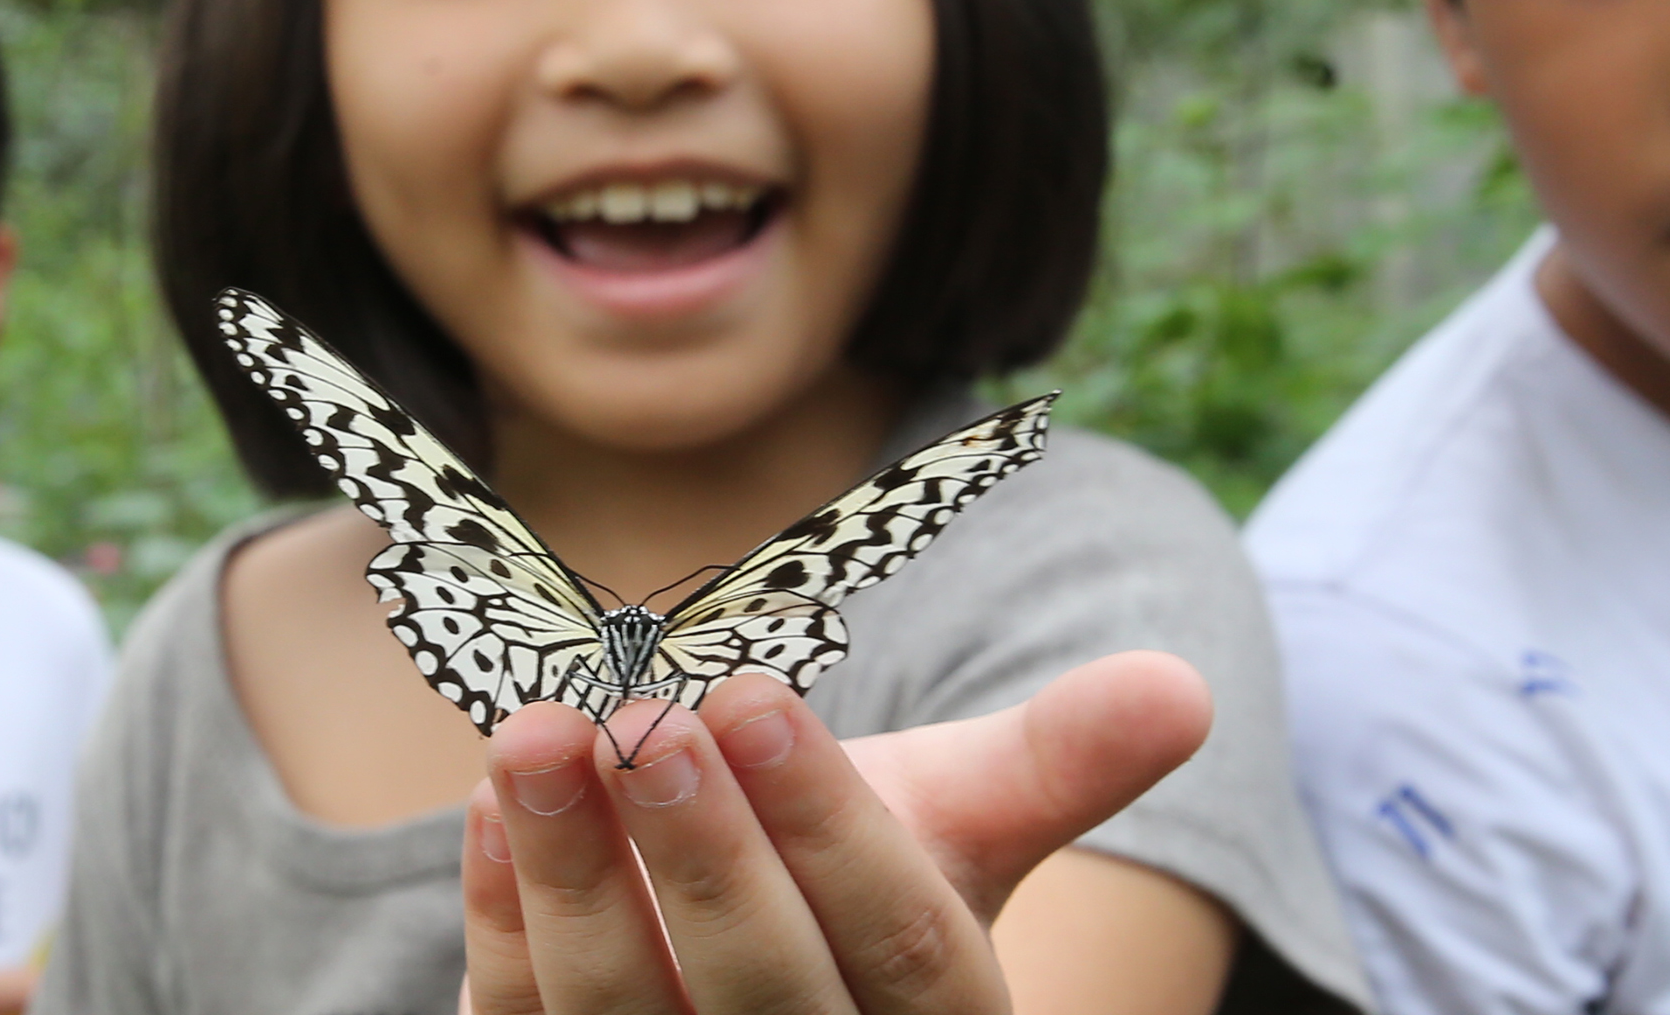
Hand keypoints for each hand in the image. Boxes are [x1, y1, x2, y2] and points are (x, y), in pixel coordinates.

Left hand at [459, 651, 1211, 1013]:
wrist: (750, 970)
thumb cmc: (856, 888)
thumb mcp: (962, 827)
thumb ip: (1056, 762)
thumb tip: (1181, 686)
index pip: (901, 945)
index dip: (827, 825)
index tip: (750, 693)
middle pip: (767, 992)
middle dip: (703, 852)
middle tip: (648, 715)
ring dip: (576, 873)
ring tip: (539, 735)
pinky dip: (501, 917)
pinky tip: (488, 806)